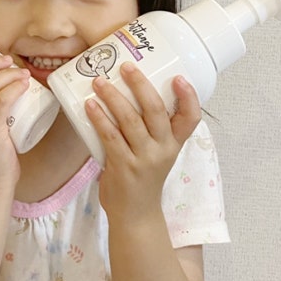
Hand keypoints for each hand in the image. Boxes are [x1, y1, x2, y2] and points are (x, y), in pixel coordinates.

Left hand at [86, 63, 200, 223]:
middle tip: (125, 66)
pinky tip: (89, 105)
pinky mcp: (124, 167)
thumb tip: (124, 87)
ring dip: (113, 97)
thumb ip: (148, 126)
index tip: (179, 77)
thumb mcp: (157, 151)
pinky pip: (110, 136)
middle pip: (156, 111)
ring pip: (130, 120)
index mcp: (175, 143)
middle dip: (140, 85)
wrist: (135, 214)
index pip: (191, 119)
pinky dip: (99, 118)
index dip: (189, 97)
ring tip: (99, 81)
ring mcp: (144, 159)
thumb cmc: (143, 175)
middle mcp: (163, 149)